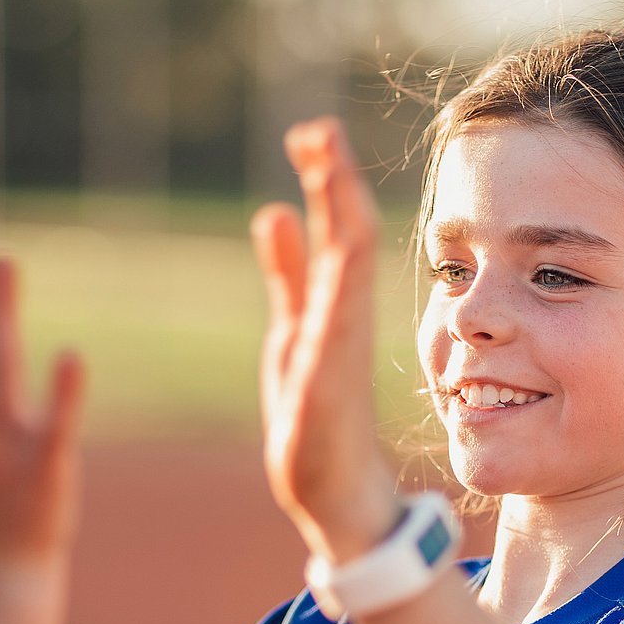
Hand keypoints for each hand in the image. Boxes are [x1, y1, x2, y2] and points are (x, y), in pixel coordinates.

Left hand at [252, 118, 399, 563]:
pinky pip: (340, 325)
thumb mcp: (293, 329)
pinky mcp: (329, 385)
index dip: (327, 180)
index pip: (338, 229)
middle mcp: (343, 319)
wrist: (336, 496)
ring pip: (348, 270)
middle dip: (334, 182)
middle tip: (319, 126)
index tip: (314, 131)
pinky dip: (339, 284)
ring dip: (339, 216)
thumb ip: (289, 273)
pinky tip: (338, 247)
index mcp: (334, 304)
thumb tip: (275, 211)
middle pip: (346, 236)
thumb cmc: (316, 417)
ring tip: (327, 166)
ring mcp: (340, 350)